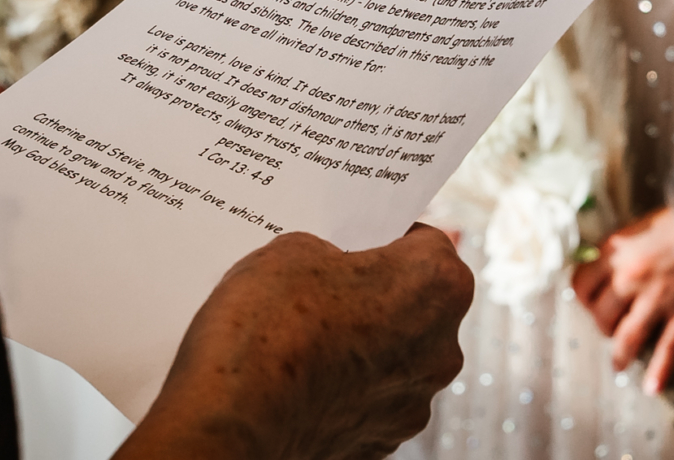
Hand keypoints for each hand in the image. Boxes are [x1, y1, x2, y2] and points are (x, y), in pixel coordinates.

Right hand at [113, 225, 472, 459]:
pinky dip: (341, 386)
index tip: (352, 237)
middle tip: (320, 282)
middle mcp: (439, 349)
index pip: (426, 242)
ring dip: (359, 341)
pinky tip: (298, 374)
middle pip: (415, 303)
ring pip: (393, 355)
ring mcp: (412, 403)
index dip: (385, 234)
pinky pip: (368, 399)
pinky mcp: (379, 443)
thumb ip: (332, 251)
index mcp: (435, 287)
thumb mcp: (293, 248)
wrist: (234, 418)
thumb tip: (335, 270)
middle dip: (373, 290)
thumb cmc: (268, 325)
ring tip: (299, 332)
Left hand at [571, 207, 673, 393]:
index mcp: (614, 252)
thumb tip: (602, 272)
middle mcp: (630, 277)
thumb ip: (618, 252)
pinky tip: (651, 388)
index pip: (580, 284)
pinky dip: (659, 371)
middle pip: (599, 314)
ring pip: (627, 337)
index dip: (582, 296)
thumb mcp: (637, 229)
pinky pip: (668, 348)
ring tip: (618, 365)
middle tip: (609, 326)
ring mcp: (658, 297)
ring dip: (620, 354)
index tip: (590, 300)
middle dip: (601, 324)